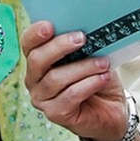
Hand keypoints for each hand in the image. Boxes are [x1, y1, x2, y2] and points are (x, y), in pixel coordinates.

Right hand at [22, 22, 125, 140]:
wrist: (112, 109)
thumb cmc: (96, 77)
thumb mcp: (88, 55)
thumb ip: (79, 43)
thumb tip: (82, 28)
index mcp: (38, 60)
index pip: (27, 44)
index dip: (35, 33)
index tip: (50, 25)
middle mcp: (34, 80)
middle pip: (37, 60)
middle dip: (59, 46)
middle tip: (82, 38)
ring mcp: (42, 99)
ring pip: (55, 78)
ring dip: (83, 67)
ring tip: (103, 63)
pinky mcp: (56, 114)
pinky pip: (70, 96)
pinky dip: (89, 84)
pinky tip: (102, 78)